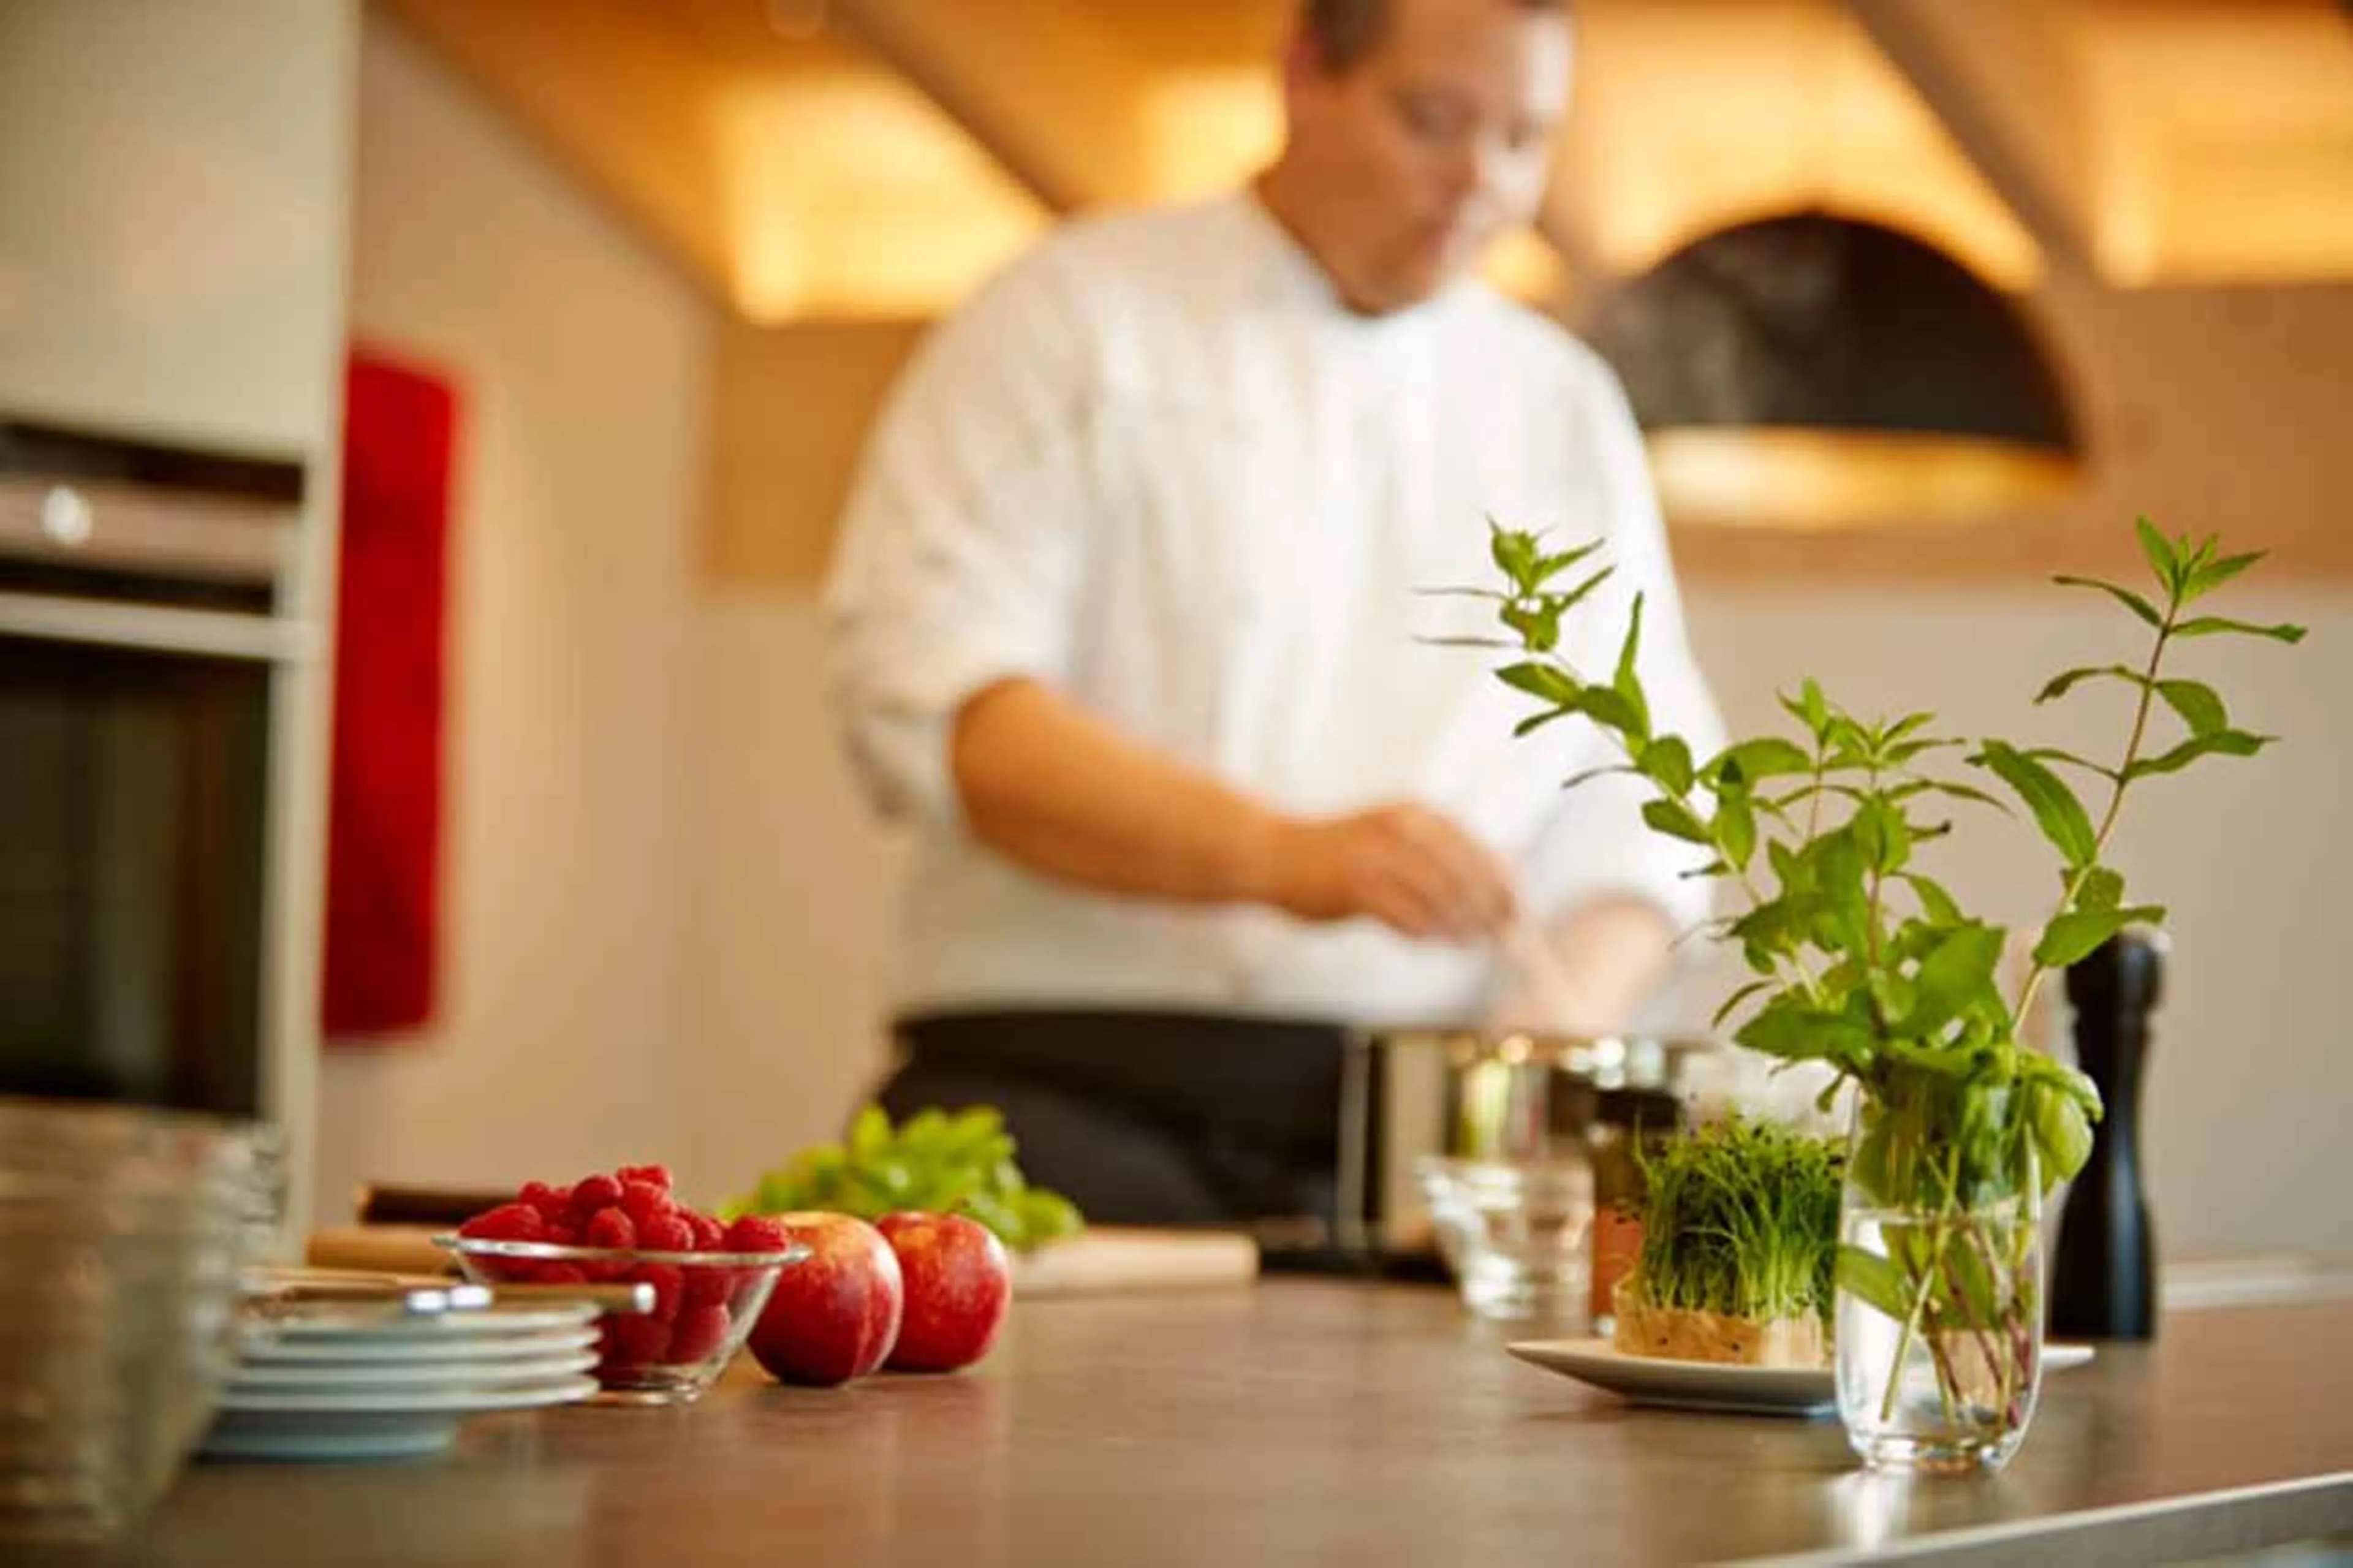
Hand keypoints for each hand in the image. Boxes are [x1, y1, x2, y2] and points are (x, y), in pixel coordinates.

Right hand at [1258, 804, 1517, 941]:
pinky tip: (1434, 941)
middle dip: (1490, 908)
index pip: (1475, 849)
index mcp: (1414, 815)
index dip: (1502, 881)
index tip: (1519, 908)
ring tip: (1472, 942)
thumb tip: (1485, 890)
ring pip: (1439, 897)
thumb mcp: (1389, 837)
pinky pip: (1405, 916)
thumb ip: (1432, 856)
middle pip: (1464, 874)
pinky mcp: (1355, 888)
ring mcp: (1377, 858)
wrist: (1271, 853)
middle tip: (1505, 934)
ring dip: (1462, 924)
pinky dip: (1425, 932)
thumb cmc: (1335, 852)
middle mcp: (1400, 830)